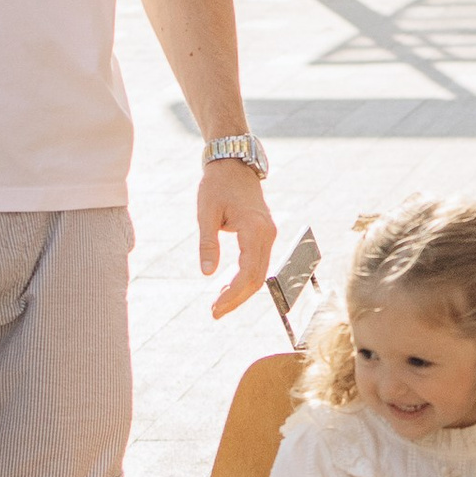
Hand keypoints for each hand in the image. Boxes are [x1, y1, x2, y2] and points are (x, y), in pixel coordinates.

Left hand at [197, 160, 275, 319]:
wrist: (234, 163)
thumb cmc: (217, 185)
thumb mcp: (206, 213)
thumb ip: (208, 244)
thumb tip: (207, 273)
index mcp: (254, 229)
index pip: (248, 272)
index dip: (232, 294)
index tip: (215, 307)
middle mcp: (268, 234)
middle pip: (257, 278)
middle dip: (237, 298)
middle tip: (215, 312)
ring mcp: (269, 234)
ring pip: (260, 273)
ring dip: (241, 291)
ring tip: (219, 303)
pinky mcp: (265, 234)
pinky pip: (258, 263)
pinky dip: (245, 278)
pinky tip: (228, 285)